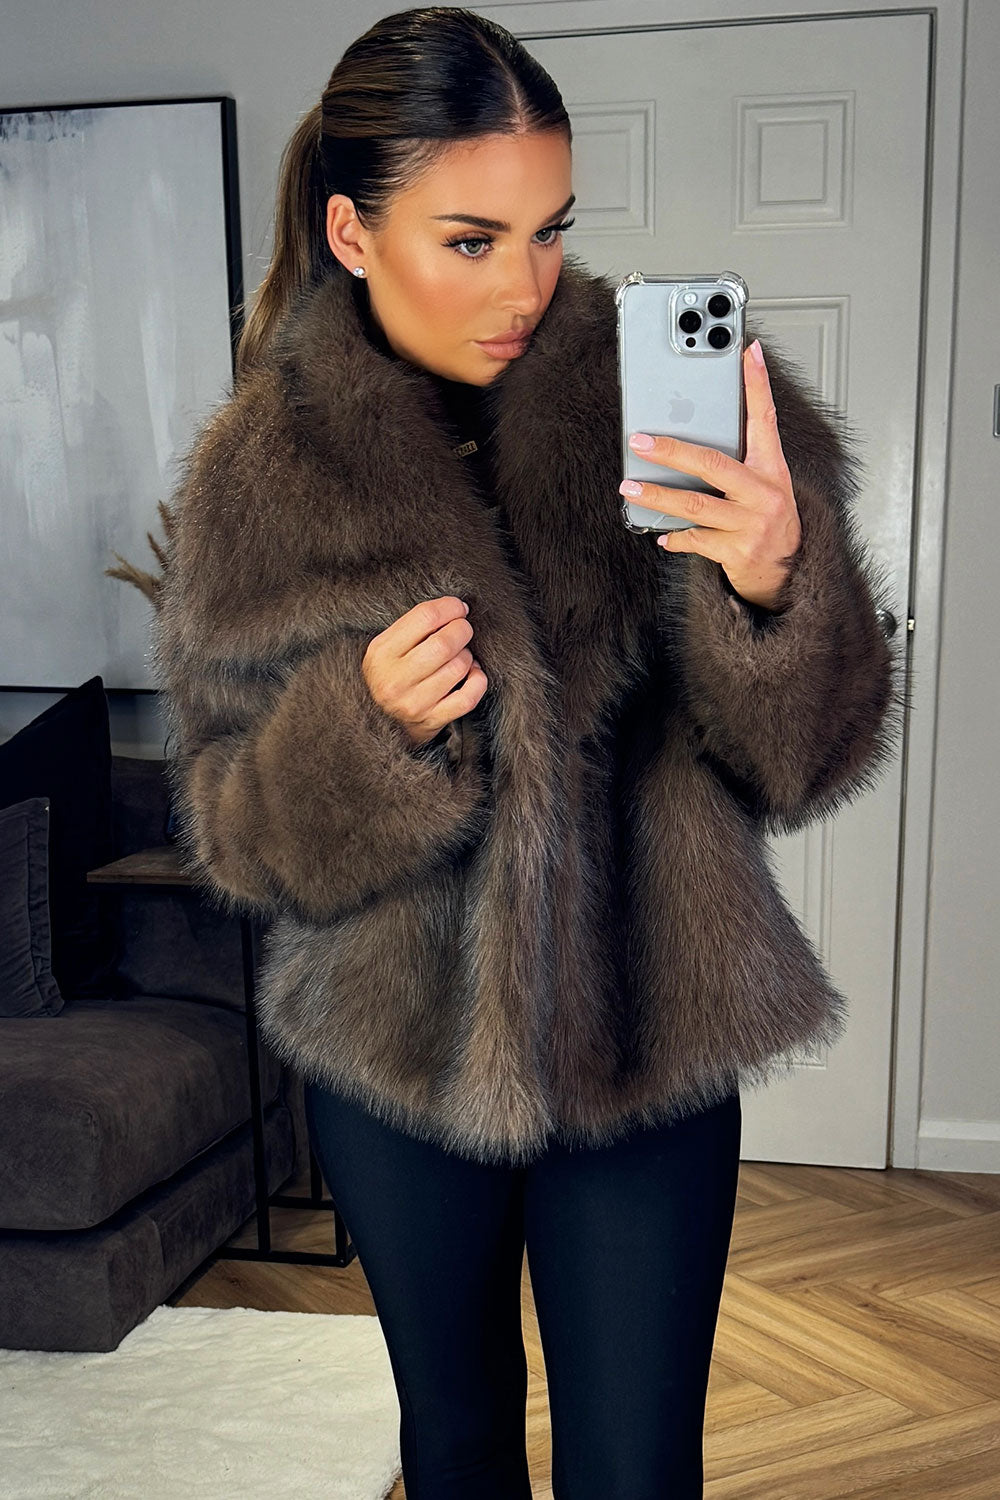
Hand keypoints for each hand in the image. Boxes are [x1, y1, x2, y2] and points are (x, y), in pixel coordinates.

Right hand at [362, 595, 487, 747]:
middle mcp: (395, 679)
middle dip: (462, 630)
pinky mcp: (431, 721)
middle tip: (463, 630)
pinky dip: (478, 681)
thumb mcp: (387, 648)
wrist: (378, 723)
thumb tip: (456, 609)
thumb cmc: (390, 676)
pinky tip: (472, 674)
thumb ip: (413, 627)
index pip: (425, 617)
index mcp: (382, 653)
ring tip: (460, 656)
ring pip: (459, 667)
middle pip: (445, 642)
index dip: (450, 607)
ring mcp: (413, 703)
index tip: (458, 608)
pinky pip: (468, 697)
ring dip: (467, 657)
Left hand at [619, 339, 801, 610]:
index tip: (747, 352)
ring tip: (631, 489)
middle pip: (713, 465)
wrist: (786, 570)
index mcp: (772, 468)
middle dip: (672, 452)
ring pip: (696, 506)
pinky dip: (675, 537)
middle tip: (640, 442)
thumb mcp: (765, 482)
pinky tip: (661, 533)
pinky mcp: (737, 552)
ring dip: (659, 497)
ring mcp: (751, 525)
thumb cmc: (768, 518)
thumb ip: (740, 455)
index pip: (765, 418)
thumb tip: (696, 426)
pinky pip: (695, 541)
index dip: (757, 384)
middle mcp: (764, 494)